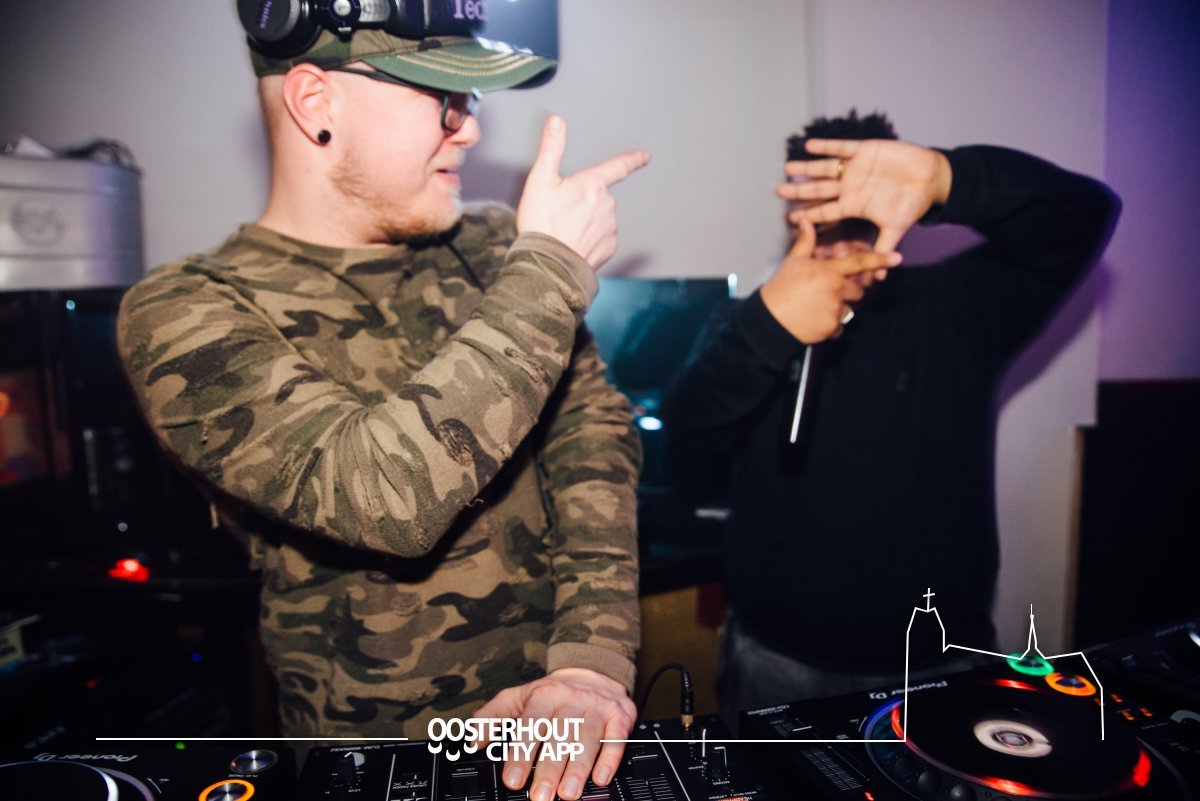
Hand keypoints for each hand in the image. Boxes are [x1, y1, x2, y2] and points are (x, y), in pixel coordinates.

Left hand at [474, 667, 635, 800]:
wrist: (593, 670)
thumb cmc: (553, 693)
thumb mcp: (518, 697)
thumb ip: (491, 717)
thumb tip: (472, 740)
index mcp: (544, 694)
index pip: (531, 725)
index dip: (521, 753)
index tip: (513, 779)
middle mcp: (571, 699)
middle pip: (559, 735)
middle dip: (549, 768)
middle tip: (541, 796)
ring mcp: (597, 707)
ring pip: (588, 738)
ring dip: (578, 767)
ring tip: (568, 793)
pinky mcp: (619, 716)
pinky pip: (616, 738)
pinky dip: (609, 758)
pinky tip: (600, 777)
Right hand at [517, 115, 650, 269]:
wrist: (548, 265)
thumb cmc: (542, 224)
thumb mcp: (540, 181)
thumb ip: (551, 148)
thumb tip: (557, 122)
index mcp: (592, 185)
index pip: (617, 167)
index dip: (632, 160)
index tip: (645, 156)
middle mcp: (607, 205)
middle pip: (599, 196)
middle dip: (584, 202)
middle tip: (560, 213)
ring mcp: (610, 227)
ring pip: (601, 217)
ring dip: (586, 221)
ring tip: (564, 231)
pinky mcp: (610, 247)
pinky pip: (602, 237)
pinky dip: (590, 239)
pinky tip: (573, 243)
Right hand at [760, 218, 901, 343]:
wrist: (769, 319)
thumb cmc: (779, 288)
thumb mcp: (792, 262)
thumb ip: (805, 242)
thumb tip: (805, 221)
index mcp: (828, 271)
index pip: (859, 263)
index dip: (880, 259)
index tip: (897, 258)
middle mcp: (835, 290)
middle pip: (857, 291)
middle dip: (846, 293)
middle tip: (823, 294)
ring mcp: (834, 310)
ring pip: (848, 310)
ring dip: (836, 310)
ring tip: (814, 308)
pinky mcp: (831, 327)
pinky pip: (839, 327)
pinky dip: (829, 326)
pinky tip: (813, 321)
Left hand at [778, 138, 952, 252]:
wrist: (930, 179)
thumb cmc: (912, 204)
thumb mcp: (896, 228)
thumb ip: (883, 248)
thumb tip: (879, 278)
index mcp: (854, 204)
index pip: (826, 211)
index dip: (808, 214)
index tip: (789, 219)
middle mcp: (850, 187)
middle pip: (819, 190)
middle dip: (799, 191)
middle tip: (779, 191)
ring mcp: (855, 168)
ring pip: (825, 168)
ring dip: (807, 168)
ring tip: (788, 167)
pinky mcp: (865, 150)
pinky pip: (842, 148)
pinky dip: (827, 147)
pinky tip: (809, 146)